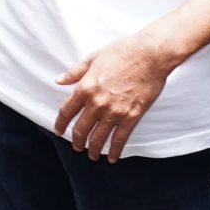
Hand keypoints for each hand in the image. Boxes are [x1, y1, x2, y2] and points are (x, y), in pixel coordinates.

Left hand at [53, 33, 178, 161]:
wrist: (150, 54)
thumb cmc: (123, 51)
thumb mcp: (93, 58)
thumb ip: (75, 72)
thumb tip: (59, 80)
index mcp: (85, 88)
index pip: (66, 112)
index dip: (60, 124)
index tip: (58, 130)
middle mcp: (97, 103)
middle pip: (81, 129)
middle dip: (76, 141)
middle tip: (76, 147)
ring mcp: (114, 112)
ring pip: (98, 138)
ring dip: (93, 149)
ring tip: (92, 155)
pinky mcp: (132, 116)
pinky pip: (120, 139)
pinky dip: (115, 151)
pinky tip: (112, 158)